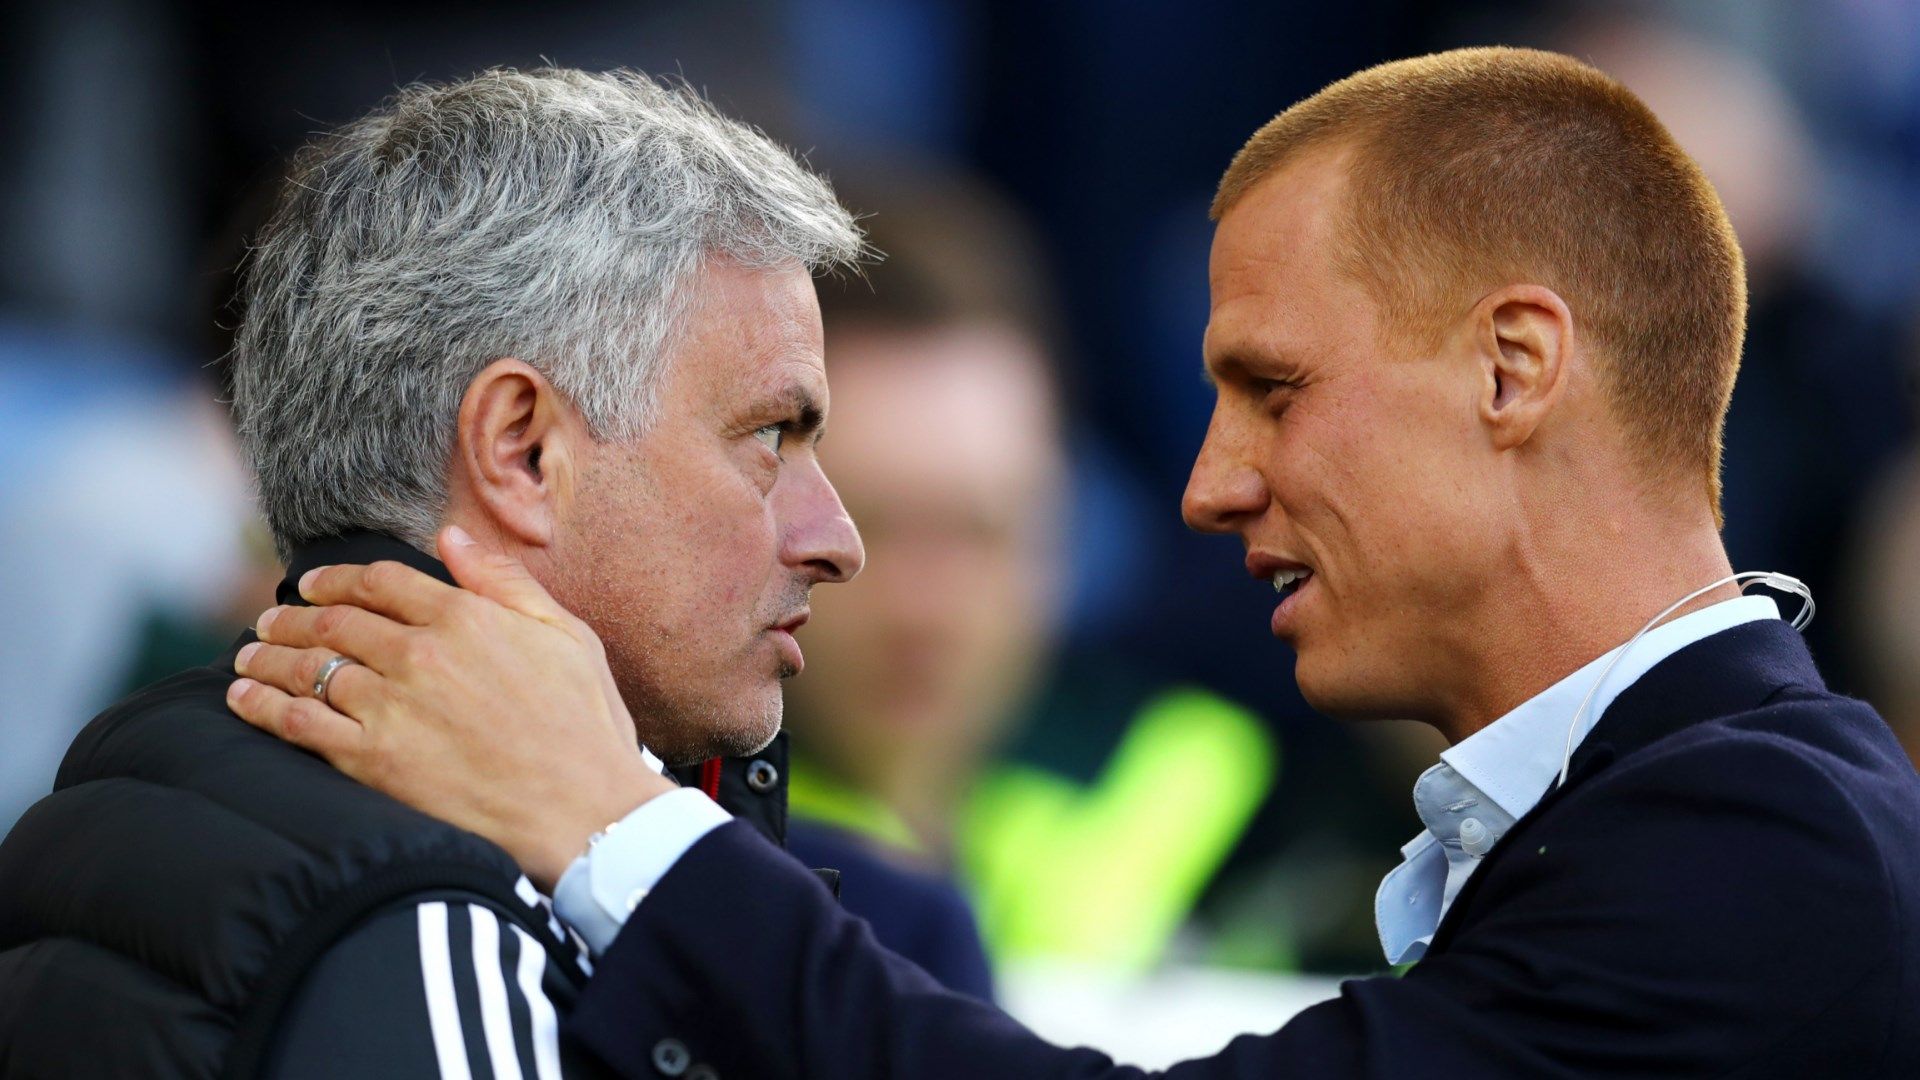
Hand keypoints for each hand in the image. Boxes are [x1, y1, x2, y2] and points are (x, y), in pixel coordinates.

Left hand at [226, 525, 673, 888]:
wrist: (584, 810)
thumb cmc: (586, 726)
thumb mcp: (566, 635)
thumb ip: (504, 581)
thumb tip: (450, 538)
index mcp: (464, 617)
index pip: (379, 581)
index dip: (336, 579)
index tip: (312, 585)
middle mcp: (418, 654)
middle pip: (332, 622)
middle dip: (291, 617)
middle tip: (268, 620)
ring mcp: (391, 708)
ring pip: (307, 668)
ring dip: (268, 657)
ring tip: (248, 656)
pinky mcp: (372, 761)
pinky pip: (299, 724)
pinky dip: (263, 706)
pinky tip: (244, 699)